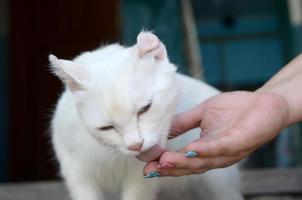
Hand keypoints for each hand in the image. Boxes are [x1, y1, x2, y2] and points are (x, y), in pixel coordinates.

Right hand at [142, 91, 288, 176]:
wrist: (264, 101)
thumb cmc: (235, 109)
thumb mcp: (202, 114)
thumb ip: (183, 123)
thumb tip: (160, 128)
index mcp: (206, 148)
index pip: (182, 159)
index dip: (164, 163)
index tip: (144, 163)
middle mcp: (216, 155)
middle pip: (190, 166)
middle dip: (169, 169)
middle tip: (149, 169)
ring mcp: (228, 150)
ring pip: (203, 161)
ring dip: (182, 162)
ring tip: (163, 161)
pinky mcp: (241, 141)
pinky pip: (221, 148)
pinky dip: (205, 150)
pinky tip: (191, 149)